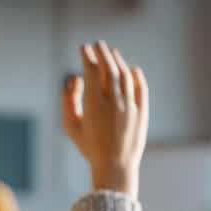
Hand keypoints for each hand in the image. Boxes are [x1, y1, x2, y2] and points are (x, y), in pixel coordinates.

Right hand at [61, 41, 148, 195]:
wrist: (115, 166)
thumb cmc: (90, 147)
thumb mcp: (71, 126)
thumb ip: (68, 100)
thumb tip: (74, 79)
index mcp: (93, 105)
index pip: (91, 70)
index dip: (87, 56)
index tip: (84, 48)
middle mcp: (113, 102)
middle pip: (109, 68)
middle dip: (102, 53)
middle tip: (98, 44)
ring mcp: (129, 107)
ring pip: (125, 75)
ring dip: (118, 61)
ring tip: (112, 53)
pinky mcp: (142, 112)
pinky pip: (140, 88)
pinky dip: (136, 76)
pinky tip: (131, 69)